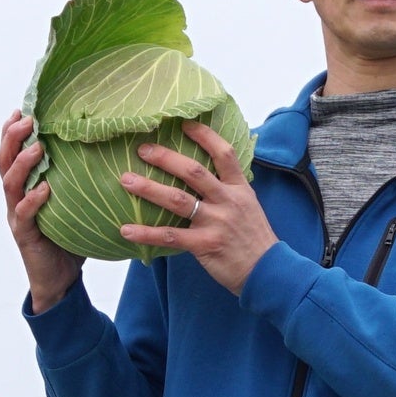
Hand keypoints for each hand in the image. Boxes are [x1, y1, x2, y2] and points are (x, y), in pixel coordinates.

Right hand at [0, 112, 81, 313]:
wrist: (59, 281)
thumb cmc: (70, 239)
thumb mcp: (75, 204)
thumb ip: (81, 182)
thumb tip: (113, 153)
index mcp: (24, 188)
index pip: (11, 154)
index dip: (11, 131)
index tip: (22, 109)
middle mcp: (15, 199)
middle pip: (3, 162)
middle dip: (12, 138)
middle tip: (26, 119)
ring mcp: (17, 216)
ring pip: (10, 184)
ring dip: (22, 164)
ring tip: (38, 148)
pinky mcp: (25, 235)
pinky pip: (24, 214)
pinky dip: (33, 200)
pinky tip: (44, 189)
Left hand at [113, 122, 276, 297]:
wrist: (269, 272)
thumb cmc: (253, 239)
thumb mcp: (248, 206)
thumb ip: (228, 190)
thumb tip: (203, 175)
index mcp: (239, 189)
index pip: (223, 154)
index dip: (204, 136)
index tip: (183, 124)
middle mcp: (227, 201)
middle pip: (194, 172)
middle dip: (166, 158)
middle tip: (142, 149)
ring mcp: (216, 222)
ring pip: (178, 200)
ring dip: (149, 188)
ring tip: (126, 181)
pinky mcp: (205, 245)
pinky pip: (170, 237)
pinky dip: (146, 233)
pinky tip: (126, 230)